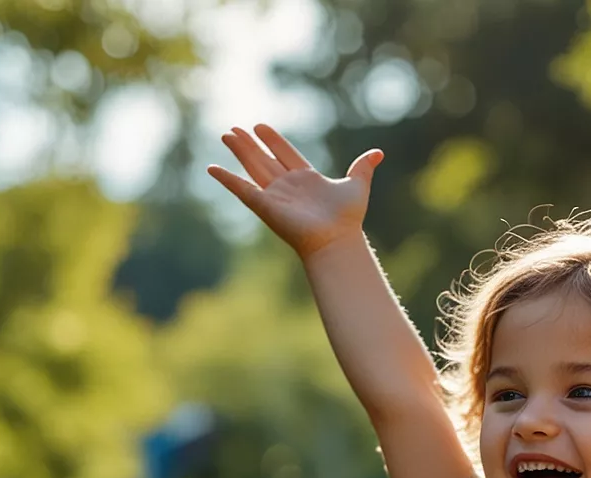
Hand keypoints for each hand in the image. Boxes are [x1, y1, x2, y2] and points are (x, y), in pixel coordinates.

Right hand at [208, 125, 383, 258]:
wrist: (337, 238)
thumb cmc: (348, 217)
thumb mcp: (357, 184)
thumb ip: (363, 167)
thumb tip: (378, 152)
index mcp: (306, 178)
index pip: (285, 153)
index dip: (273, 139)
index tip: (260, 126)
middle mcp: (288, 185)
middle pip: (264, 158)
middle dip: (249, 143)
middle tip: (234, 129)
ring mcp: (274, 194)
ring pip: (252, 166)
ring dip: (238, 151)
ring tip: (225, 135)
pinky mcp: (264, 204)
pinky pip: (241, 188)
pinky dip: (226, 179)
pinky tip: (211, 169)